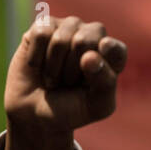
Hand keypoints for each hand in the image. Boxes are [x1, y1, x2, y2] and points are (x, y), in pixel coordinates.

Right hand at [4, 16, 126, 149]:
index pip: (115, 47)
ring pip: (66, 32)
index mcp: (111, 54)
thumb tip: (89, 54)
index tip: (89, 76)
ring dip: (56, 64)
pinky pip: (43, 31)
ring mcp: (65, 29)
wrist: (36, 120)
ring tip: (52, 79)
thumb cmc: (72, 113)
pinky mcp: (40, 29)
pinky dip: (39, 54)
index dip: (103, 61)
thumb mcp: (99, 106)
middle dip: (75, 66)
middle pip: (90, 35)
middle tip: (66, 84)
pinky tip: (39, 67)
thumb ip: (106, 80)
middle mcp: (90, 37)